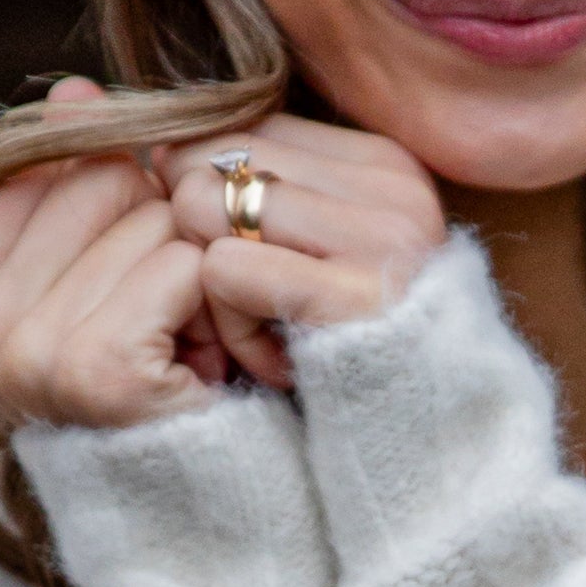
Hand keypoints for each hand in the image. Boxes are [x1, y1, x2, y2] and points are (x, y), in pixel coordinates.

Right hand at [0, 81, 223, 429]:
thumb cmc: (161, 388)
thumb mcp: (108, 280)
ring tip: (190, 348)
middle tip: (170, 325)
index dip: (119, 207)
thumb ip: (78, 185)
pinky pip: (182, 265)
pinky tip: (210, 362)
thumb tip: (75, 89)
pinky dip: (216, 305)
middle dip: (159, 237)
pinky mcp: (97, 372)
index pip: (46, 172)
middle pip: (100, 184)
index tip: (132, 288)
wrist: (212, 506)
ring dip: (197, 276)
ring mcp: (30, 356)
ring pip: (149, 220)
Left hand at [156, 118, 446, 391]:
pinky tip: (271, 365)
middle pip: (214, 162)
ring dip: (209, 288)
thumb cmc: (348, 361)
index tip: (263, 275)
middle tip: (254, 316)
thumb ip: (263, 192)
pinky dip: (226, 325)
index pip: (244, 131)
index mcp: (388, 166)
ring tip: (265, 339)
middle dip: (206, 240)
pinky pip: (220, 270)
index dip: (221, 203)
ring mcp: (387, 239)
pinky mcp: (360, 295)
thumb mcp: (317, 257)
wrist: (421, 455)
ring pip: (204, 206)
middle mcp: (396, 189)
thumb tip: (164, 151)